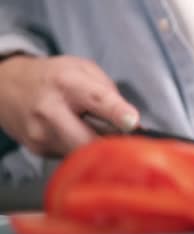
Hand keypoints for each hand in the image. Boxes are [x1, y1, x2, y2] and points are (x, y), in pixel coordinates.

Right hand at [0, 55, 138, 156]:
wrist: (9, 87)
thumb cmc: (57, 77)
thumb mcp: (85, 71)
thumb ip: (111, 94)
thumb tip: (135, 126)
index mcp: (67, 83)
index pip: (96, 100)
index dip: (117, 112)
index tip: (133, 122)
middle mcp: (50, 110)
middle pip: (88, 140)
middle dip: (113, 146)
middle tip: (131, 145)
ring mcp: (42, 134)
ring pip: (84, 154)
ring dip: (101, 150)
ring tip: (103, 135)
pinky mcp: (39, 150)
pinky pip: (73, 157)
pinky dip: (85, 152)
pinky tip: (82, 138)